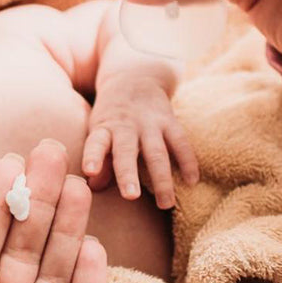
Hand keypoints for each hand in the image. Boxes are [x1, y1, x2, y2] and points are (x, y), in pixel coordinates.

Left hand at [81, 72, 197, 208]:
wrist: (134, 78)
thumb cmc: (112, 117)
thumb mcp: (99, 131)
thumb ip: (99, 160)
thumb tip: (93, 187)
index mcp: (104, 128)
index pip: (96, 142)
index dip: (92, 156)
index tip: (89, 171)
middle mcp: (126, 125)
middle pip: (127, 151)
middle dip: (128, 173)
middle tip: (130, 196)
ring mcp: (150, 123)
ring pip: (157, 152)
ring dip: (162, 178)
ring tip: (166, 203)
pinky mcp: (170, 121)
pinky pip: (181, 142)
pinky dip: (188, 161)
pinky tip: (192, 182)